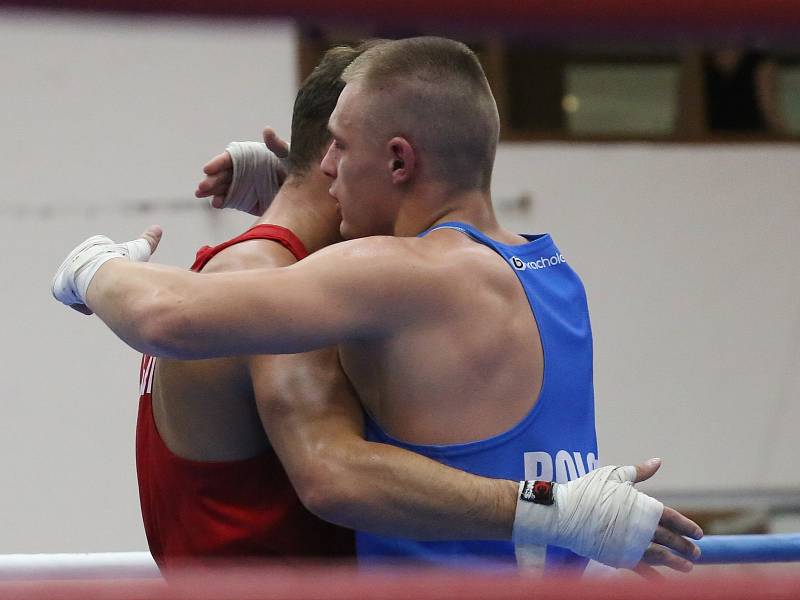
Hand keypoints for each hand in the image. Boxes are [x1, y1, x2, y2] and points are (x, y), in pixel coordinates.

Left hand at [51, 226, 161, 314]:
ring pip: (80, 289)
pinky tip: (92, 306)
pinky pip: (71, 300)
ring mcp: (65, 273)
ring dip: (91, 295)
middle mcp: (75, 257)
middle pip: (91, 275)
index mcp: (92, 247)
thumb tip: (159, 227)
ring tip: (102, 300)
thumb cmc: (121, 261)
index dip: (112, 270)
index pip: (102, 260)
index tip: (119, 277)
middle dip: (101, 284)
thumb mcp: (138, 249)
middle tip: (112, 292)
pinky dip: (82, 304)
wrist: (100, 274)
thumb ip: (148, 240)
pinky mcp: (59, 288)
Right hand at [194, 127, 289, 214]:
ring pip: (223, 188)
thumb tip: (267, 130)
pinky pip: (231, 201)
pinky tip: (217, 203)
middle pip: (222, 175)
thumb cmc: (294, 168)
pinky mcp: (245, 201)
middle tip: (202, 188)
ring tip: (203, 195)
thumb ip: (277, 146)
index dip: (217, 163)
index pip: (230, 159)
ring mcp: (242, 187)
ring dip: (212, 191)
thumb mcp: (288, 156)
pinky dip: (222, 202)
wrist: (302, 191)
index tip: (207, 169)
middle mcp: (242, 171)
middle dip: (211, 180)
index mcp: (248, 157)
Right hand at [513, 458, 702, 572]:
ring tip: (688, 567)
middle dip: (685, 546)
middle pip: (670, 539)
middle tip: (697, 553)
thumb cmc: (588, 490)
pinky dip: (654, 575)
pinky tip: (662, 580)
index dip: (687, 526)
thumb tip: (657, 462)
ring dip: (676, 562)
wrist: (565, 513)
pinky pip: (642, 569)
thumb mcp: (614, 475)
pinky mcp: (620, 557)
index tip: (699, 533)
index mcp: (644, 506)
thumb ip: (638, 472)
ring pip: (661, 556)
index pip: (673, 518)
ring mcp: (632, 545)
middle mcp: (642, 528)